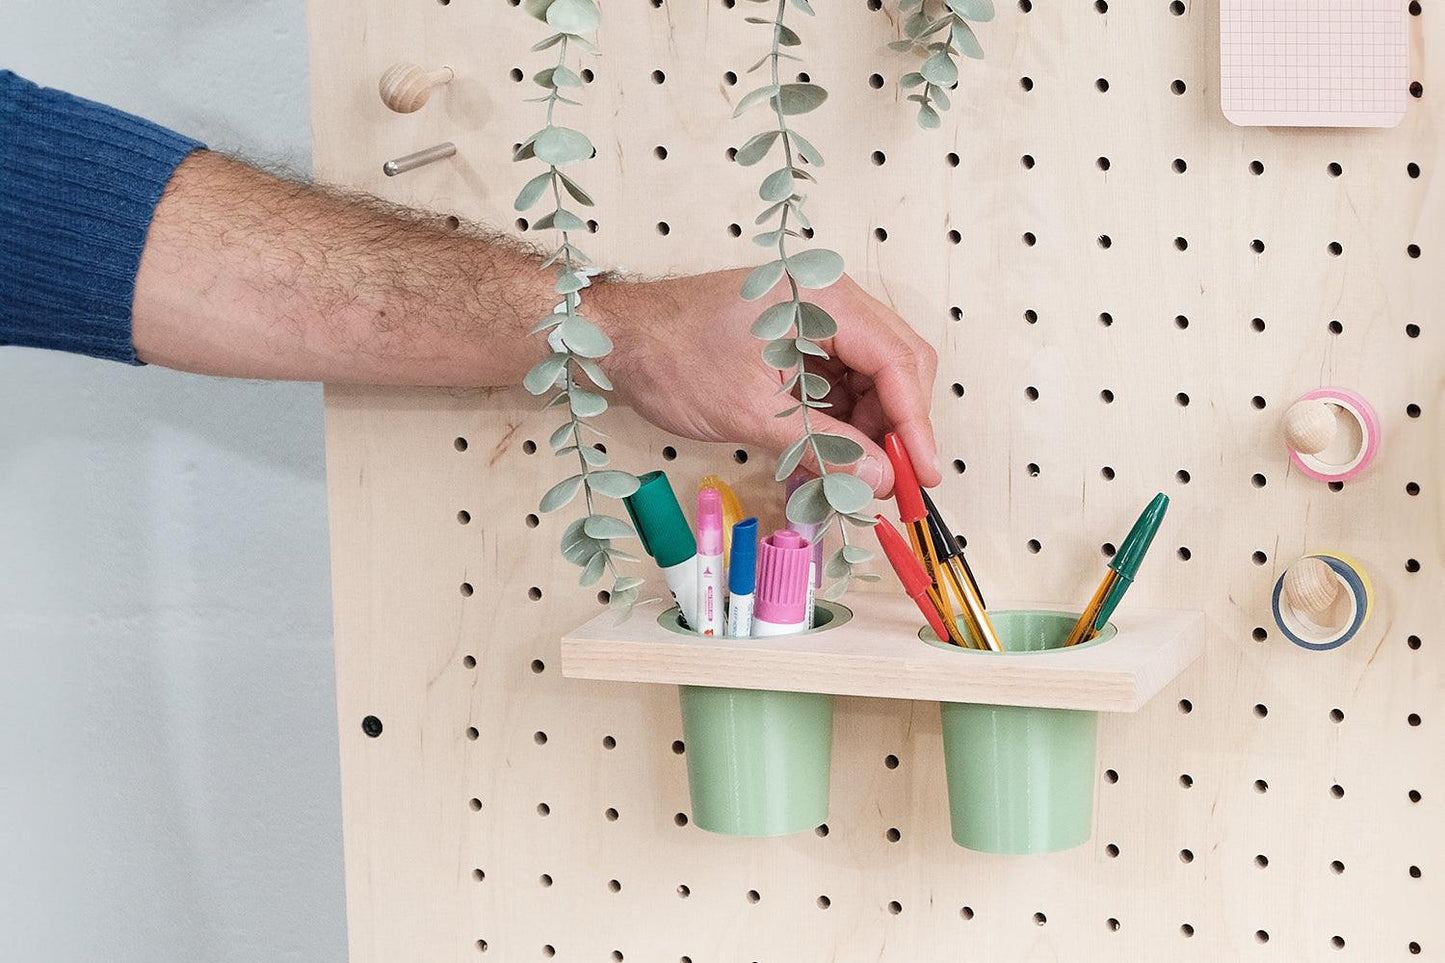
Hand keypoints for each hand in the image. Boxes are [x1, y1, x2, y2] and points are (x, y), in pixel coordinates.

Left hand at [592, 268, 939, 495]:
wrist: (615, 339)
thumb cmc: (671, 358)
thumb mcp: (751, 412)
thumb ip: (822, 447)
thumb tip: (876, 480)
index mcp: (825, 300)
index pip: (899, 363)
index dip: (916, 425)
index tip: (921, 476)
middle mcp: (828, 302)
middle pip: (894, 368)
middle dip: (892, 430)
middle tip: (884, 484)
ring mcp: (813, 321)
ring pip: (867, 382)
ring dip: (861, 433)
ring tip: (842, 480)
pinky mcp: (795, 342)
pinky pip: (835, 385)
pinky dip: (834, 426)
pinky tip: (821, 462)